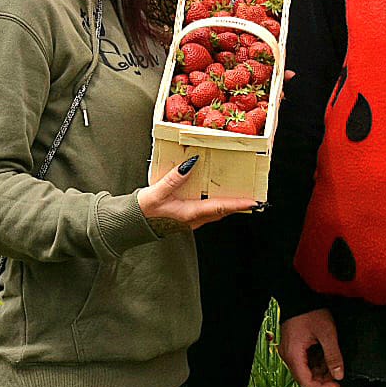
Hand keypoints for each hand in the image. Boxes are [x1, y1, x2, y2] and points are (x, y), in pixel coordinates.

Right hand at [137, 156, 257, 228]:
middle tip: (254, 197)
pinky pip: (207, 210)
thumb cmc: (143, 211)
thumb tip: (192, 163)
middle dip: (238, 204)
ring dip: (228, 204)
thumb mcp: (157, 192)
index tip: (254, 201)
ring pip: (215, 212)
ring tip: (240, 194)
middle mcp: (194, 219)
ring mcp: (190, 219)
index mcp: (190, 214)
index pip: (220, 208)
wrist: (131, 224)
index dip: (238, 204)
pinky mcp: (186, 217)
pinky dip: (216, 203)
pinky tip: (215, 194)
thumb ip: (174, 178)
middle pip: (222, 211)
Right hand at [280, 309, 343, 386]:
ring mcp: (290, 352)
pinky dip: (316, 362)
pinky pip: (304, 361)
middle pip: (305, 378)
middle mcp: (289, 357)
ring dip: (320, 370)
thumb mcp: (327, 334)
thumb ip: (333, 356)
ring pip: (306, 370)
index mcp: (294, 356)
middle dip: (323, 379)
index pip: (306, 383)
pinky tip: (326, 355)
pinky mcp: (293, 347)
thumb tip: (339, 375)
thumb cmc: (310, 312)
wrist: (299, 297)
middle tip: (337, 373)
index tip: (336, 385)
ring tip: (334, 362)